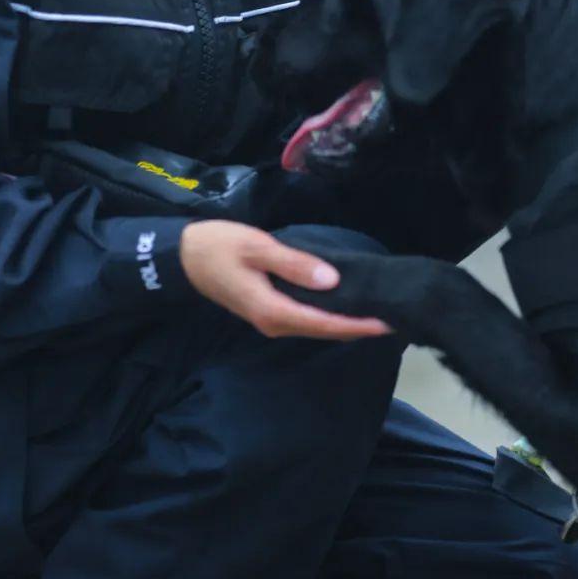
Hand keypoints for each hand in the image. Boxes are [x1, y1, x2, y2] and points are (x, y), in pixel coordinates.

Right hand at [179, 218, 392, 340]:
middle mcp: (275, 324)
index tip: (387, 322)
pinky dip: (329, 317)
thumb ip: (294, 264)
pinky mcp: (268, 312)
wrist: (184, 257)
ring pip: (316, 327)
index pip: (325, 323)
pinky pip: (305, 320)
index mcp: (274, 310)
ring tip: (376, 314)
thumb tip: (331, 280)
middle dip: (358, 328)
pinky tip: (344, 306)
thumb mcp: (258, 248)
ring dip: (345, 324)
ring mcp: (270, 321)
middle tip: (393, 318)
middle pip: (324, 331)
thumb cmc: (220, 247)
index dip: (358, 325)